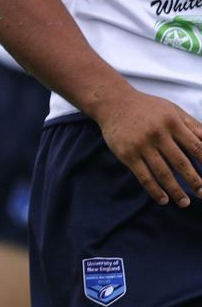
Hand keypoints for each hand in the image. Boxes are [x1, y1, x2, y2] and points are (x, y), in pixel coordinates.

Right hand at [92, 89, 201, 206]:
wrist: (114, 103)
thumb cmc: (147, 108)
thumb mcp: (173, 110)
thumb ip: (192, 125)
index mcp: (173, 123)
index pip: (196, 146)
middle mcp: (158, 134)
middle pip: (180, 162)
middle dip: (194, 180)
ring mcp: (141, 145)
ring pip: (162, 173)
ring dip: (175, 190)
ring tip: (184, 202)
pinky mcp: (127, 155)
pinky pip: (143, 176)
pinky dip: (154, 190)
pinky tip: (163, 199)